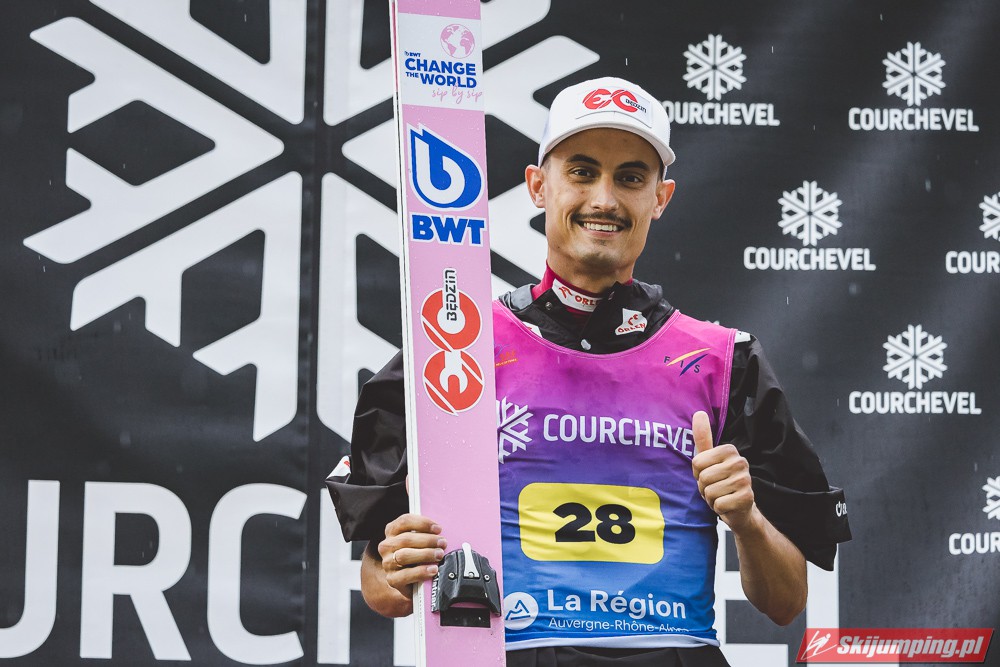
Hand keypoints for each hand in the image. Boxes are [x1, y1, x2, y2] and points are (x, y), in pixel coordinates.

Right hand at [376, 513, 446, 598]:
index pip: (404, 521)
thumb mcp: (418, 541)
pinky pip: (406, 575)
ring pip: (404, 555)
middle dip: (428, 540)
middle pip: (406, 539)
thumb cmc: (415, 556)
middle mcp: (387, 546)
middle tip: (442, 543)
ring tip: (439, 555)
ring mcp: (388, 563)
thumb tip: (440, 533)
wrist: (409, 581)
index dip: (422, 523)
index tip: (438, 528)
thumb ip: (425, 534)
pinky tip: (433, 569)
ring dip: (425, 554)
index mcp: (392, 531)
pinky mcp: (392, 579)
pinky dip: (421, 572)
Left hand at [691, 410, 755, 531]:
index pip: (696, 462)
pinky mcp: (747, 498)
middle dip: (704, 488)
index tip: (710, 476)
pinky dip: (719, 508)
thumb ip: (703, 438)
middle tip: (716, 488)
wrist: (740, 509)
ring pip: (710, 491)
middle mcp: (740, 462)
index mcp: (729, 450)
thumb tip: (698, 413)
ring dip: (711, 498)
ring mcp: (746, 480)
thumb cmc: (721, 482)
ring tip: (722, 496)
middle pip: (703, 477)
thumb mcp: (709, 460)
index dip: (698, 474)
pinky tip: (728, 505)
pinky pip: (718, 504)